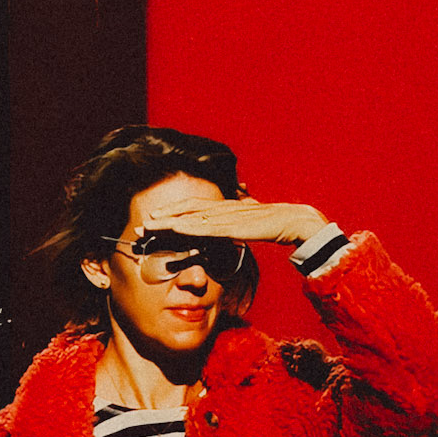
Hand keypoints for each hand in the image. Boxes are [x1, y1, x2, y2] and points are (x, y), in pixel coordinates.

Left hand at [152, 196, 328, 248]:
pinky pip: (207, 227)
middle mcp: (221, 208)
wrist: (295, 220)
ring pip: (192, 217)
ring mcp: (226, 216)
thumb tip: (228, 224)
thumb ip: (235, 222)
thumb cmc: (271, 223)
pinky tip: (177, 228)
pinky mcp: (234, 226)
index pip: (192, 208)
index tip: (153, 219)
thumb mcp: (247, 223)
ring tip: (151, 225)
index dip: (171, 212)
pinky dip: (190, 227)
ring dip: (170, 221)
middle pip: (186, 210)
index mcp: (223, 208)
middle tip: (142, 224)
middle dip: (163, 216)